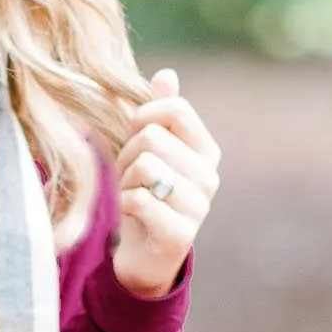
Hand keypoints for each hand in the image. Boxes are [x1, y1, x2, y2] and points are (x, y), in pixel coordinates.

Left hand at [111, 67, 219, 299]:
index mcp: (206, 151)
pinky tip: (131, 216)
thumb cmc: (146, 195)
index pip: (176, 109)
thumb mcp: (152, 150)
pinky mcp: (180, 234)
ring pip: (144, 166)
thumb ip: (160, 113)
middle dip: (127, 156)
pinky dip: (122, 205)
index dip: (143, 118)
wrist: (144, 257)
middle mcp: (209, 176)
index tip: (133, 138)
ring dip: (124, 182)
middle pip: (152, 137)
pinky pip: (137, 199)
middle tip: (129, 178)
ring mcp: (198, 206)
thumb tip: (166, 74)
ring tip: (131, 196)